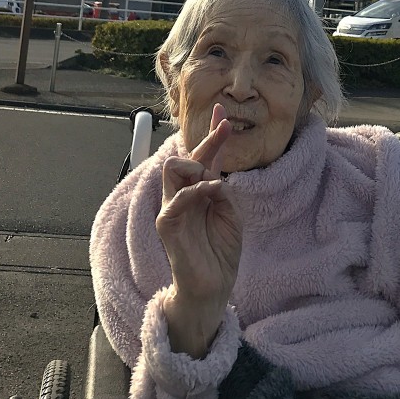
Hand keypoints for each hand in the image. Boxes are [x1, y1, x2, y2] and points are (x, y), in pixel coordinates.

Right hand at [156, 104, 241, 356]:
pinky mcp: (168, 226)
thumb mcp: (231, 215)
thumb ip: (223, 193)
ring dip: (195, 164)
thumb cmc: (221, 251)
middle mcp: (184, 196)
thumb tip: (216, 177)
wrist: (213, 286)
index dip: (213, 134)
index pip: (204, 157)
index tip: (223, 112)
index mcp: (201, 192)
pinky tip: (212, 190)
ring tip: (212, 176)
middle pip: (186, 157)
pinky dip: (195, 191)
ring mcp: (173, 209)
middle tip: (225, 129)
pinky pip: (175, 201)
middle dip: (206, 140)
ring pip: (172, 169)